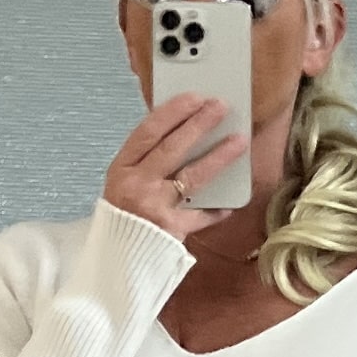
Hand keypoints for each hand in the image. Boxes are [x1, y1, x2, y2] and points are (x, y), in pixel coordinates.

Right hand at [103, 94, 249, 243]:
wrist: (117, 258)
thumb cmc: (124, 215)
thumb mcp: (125, 182)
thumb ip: (148, 161)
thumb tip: (185, 132)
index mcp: (122, 168)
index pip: (148, 132)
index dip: (172, 112)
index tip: (194, 97)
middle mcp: (136, 184)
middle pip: (172, 148)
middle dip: (199, 124)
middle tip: (221, 107)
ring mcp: (154, 206)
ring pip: (192, 176)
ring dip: (218, 156)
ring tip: (239, 141)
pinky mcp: (172, 229)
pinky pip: (201, 215)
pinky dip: (216, 209)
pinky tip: (230, 202)